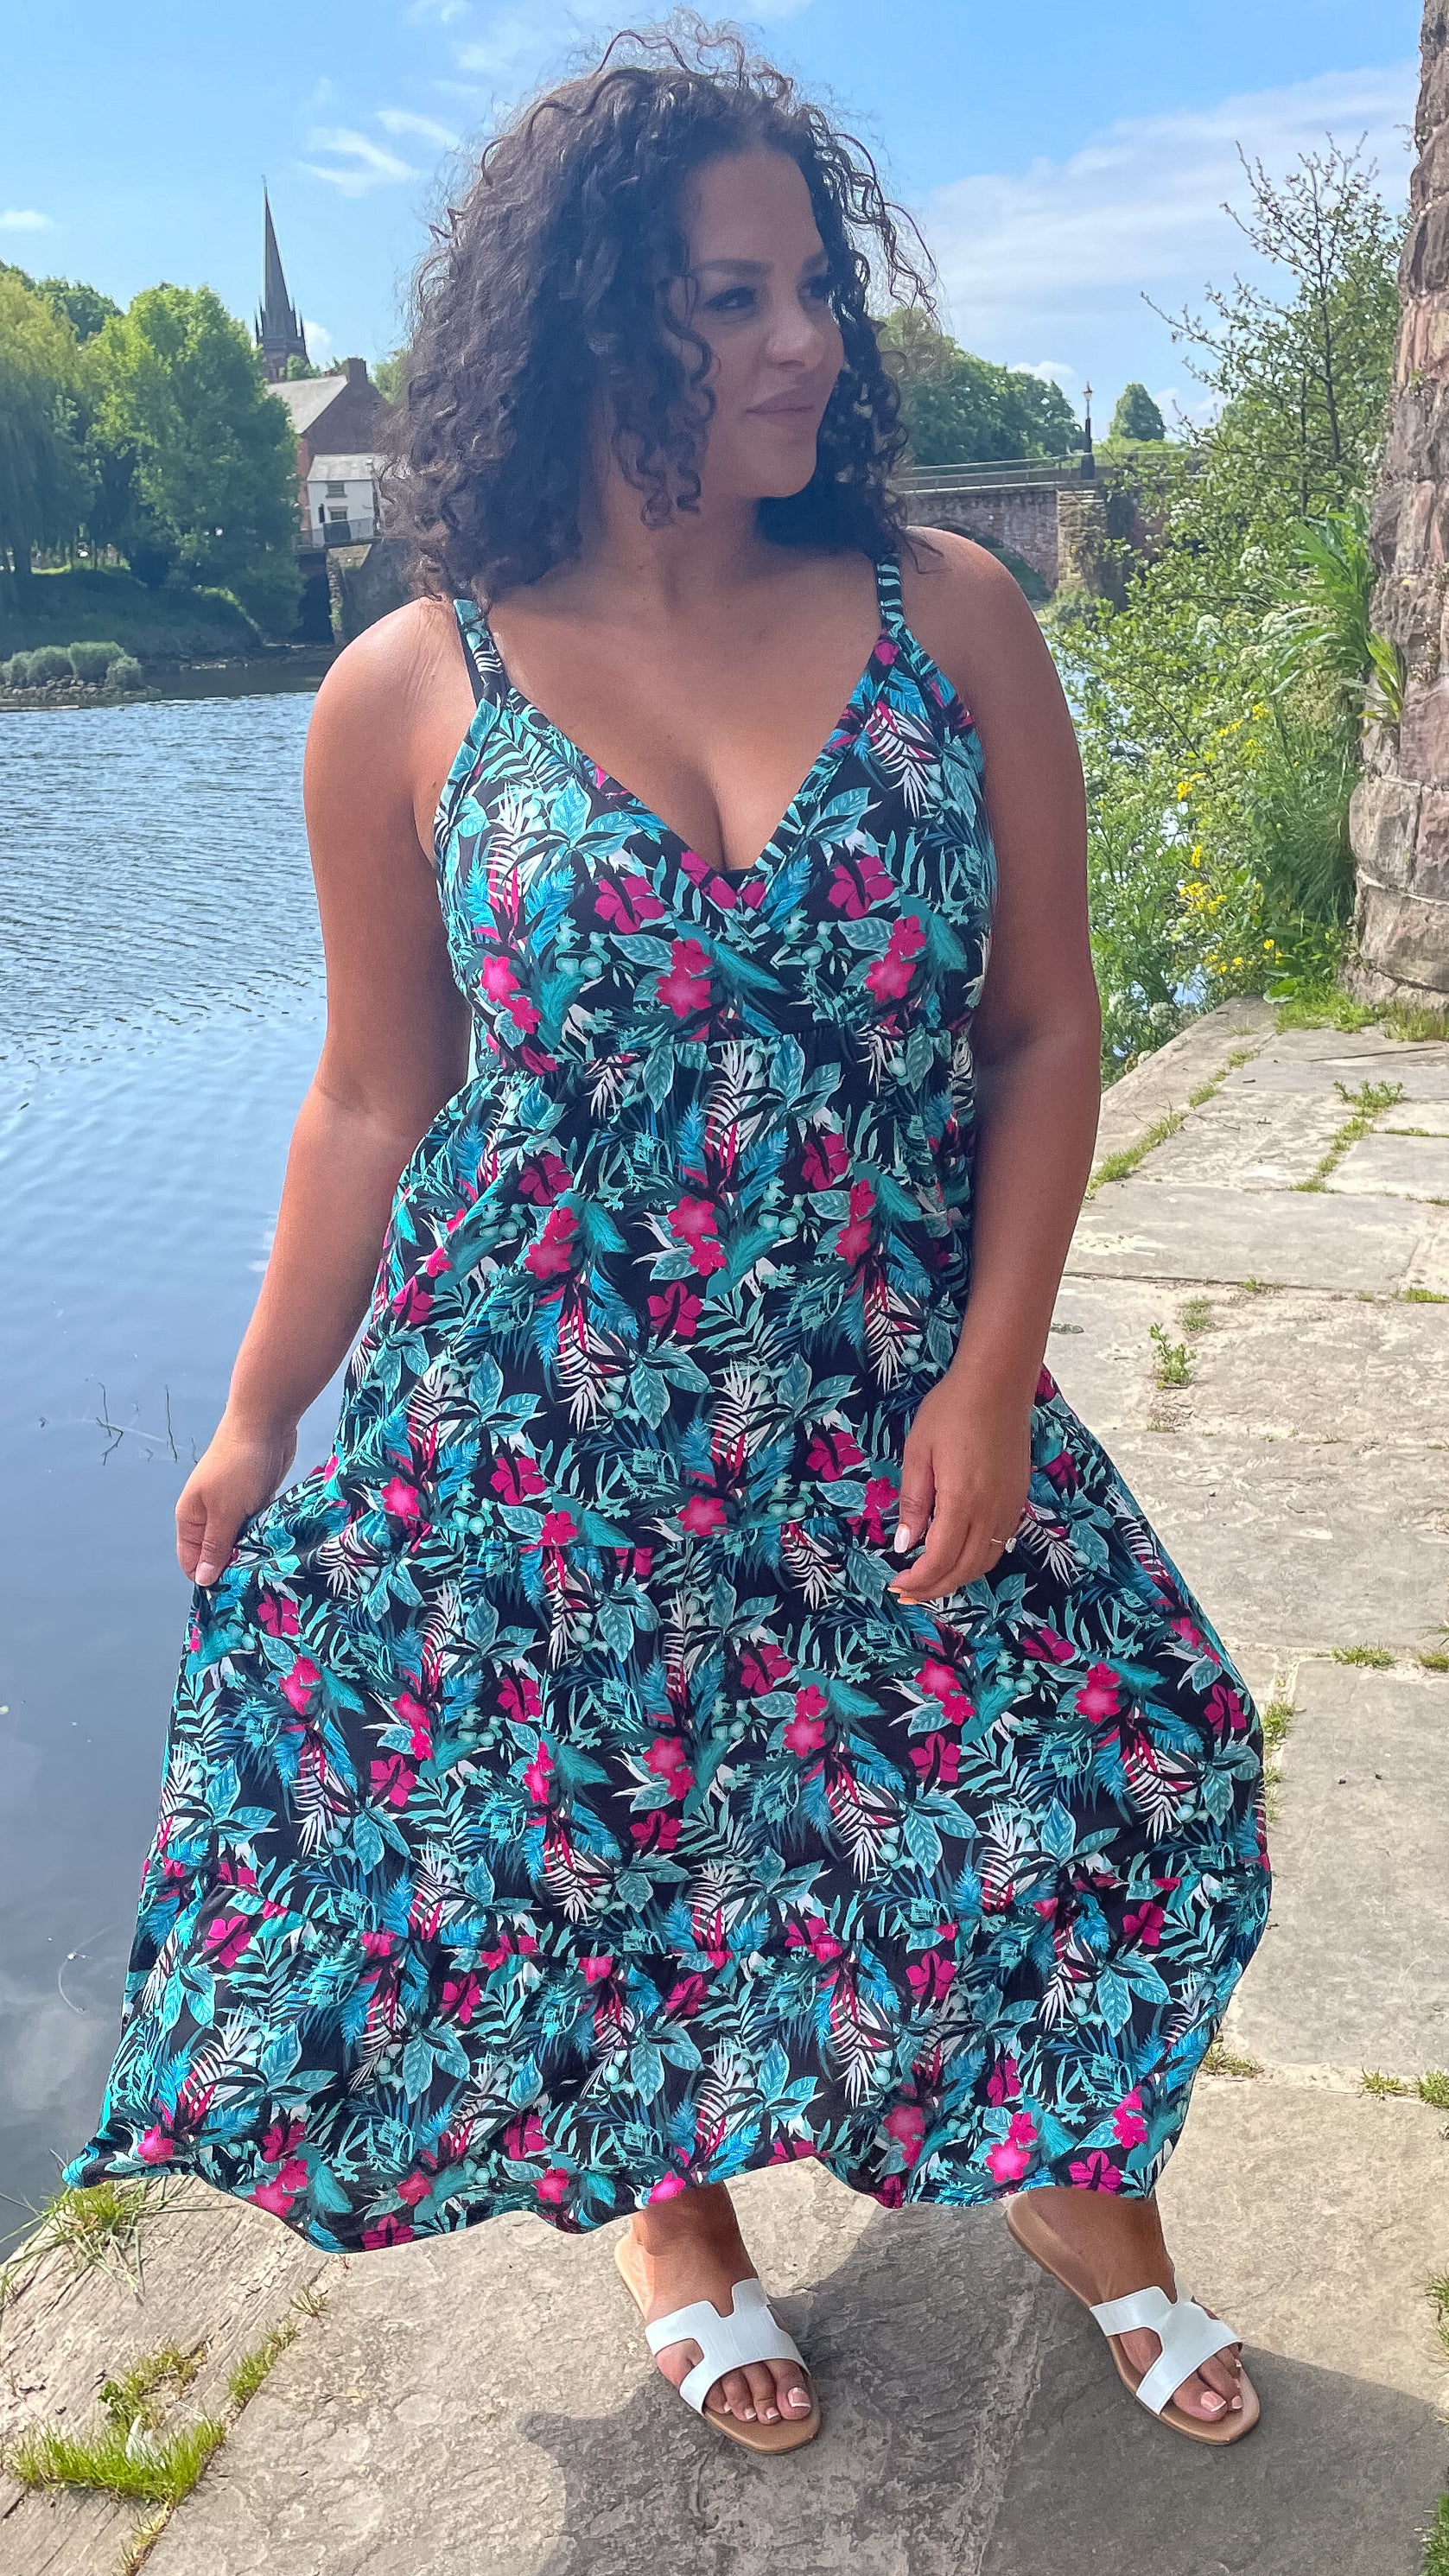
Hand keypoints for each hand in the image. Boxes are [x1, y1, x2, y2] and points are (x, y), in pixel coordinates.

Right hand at [176, 1416, 296, 1587]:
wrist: (265, 1424)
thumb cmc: (238, 1466)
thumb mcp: (224, 1511)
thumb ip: (215, 1546)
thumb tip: (202, 1581)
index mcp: (190, 1518)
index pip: (191, 1560)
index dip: (208, 1578)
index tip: (232, 1595)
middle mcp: (209, 1515)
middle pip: (217, 1553)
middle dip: (234, 1568)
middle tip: (256, 1585)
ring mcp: (234, 1508)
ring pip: (240, 1542)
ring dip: (253, 1553)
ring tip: (270, 1570)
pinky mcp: (257, 1501)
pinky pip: (258, 1529)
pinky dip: (266, 1538)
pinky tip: (280, 1551)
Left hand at [887, 1365, 1030, 1603]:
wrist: (997, 1386)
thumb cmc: (950, 1412)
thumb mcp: (918, 1453)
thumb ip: (913, 1502)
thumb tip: (905, 1545)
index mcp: (961, 1501)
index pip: (940, 1560)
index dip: (918, 1580)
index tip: (896, 1585)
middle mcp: (990, 1512)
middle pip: (964, 1569)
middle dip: (934, 1588)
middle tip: (908, 1593)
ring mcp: (1008, 1507)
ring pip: (985, 1562)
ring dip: (957, 1578)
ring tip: (930, 1581)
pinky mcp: (1017, 1499)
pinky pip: (999, 1545)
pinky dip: (977, 1561)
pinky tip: (959, 1557)